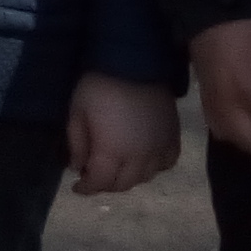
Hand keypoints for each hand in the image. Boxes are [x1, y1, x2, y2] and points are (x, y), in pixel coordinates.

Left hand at [66, 73, 182, 195]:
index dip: (87, 188)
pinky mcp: (174, 137)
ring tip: (116, 168)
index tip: (77, 187)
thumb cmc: (98, 87)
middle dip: (106, 185)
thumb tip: (78, 168)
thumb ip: (77, 144)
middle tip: (94, 176)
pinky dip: (155, 168)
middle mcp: (140, 157)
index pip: (100, 182)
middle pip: (123, 184)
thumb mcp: (77, 114)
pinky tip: (144, 160)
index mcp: (112, 152)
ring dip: (129, 178)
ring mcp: (160, 148)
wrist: (134, 62)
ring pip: (146, 177)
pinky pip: (167, 163)